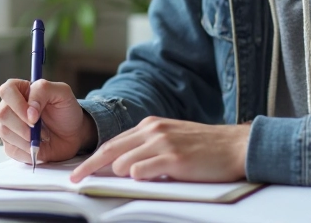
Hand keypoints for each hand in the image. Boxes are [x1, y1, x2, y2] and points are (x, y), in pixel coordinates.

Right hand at [0, 78, 96, 163]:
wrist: (73, 134)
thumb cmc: (66, 111)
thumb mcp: (63, 93)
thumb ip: (43, 91)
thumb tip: (29, 110)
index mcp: (21, 89)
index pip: (6, 90)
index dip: (17, 104)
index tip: (34, 117)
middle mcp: (11, 106)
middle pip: (2, 113)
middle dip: (22, 125)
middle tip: (38, 129)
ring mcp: (8, 126)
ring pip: (4, 132)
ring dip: (26, 139)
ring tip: (42, 137)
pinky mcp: (11, 144)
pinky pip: (10, 150)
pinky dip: (27, 151)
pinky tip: (38, 146)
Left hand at [69, 117, 250, 182]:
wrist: (235, 146)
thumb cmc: (205, 147)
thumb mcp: (172, 138)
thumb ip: (148, 147)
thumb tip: (122, 165)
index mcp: (151, 125)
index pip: (113, 142)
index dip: (93, 158)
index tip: (78, 170)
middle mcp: (153, 131)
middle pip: (110, 151)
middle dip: (89, 167)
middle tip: (75, 180)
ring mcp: (163, 144)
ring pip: (123, 162)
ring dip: (118, 176)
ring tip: (120, 184)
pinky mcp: (174, 159)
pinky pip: (142, 170)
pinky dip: (136, 177)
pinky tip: (138, 180)